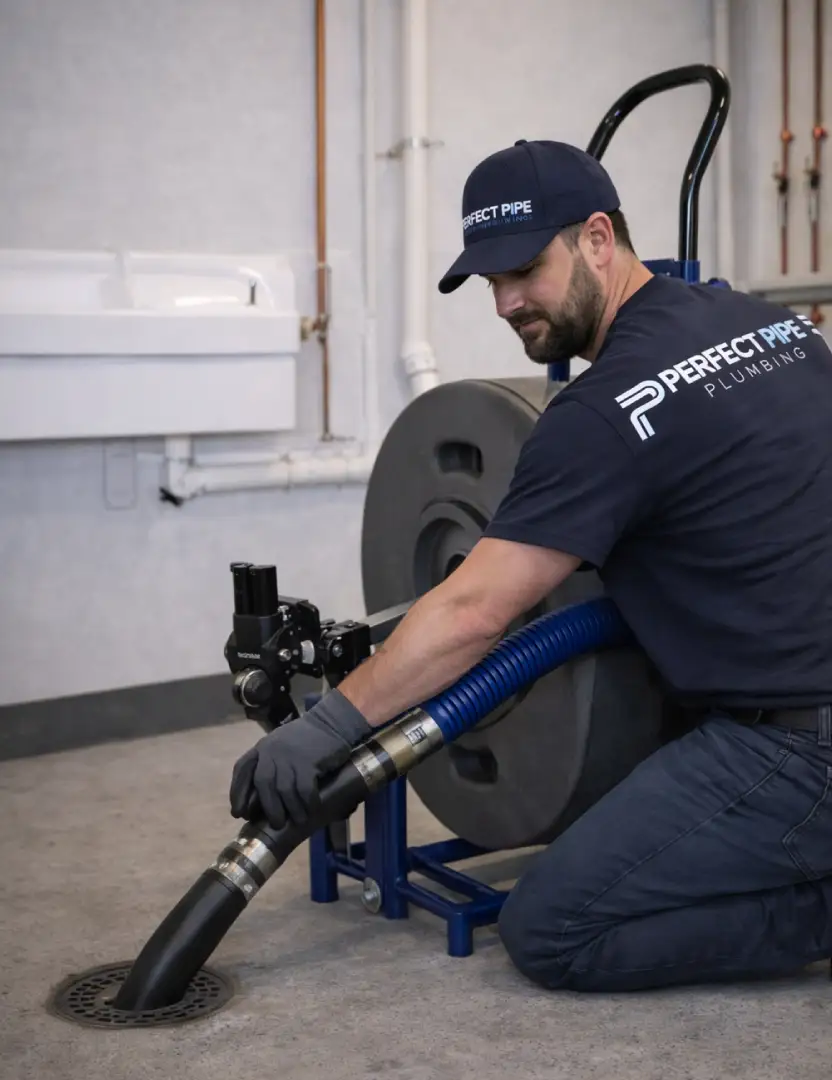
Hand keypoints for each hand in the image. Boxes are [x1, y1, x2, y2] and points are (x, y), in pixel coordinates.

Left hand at [229, 689, 371, 829]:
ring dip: (290, 809)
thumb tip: (262, 801)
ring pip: (284, 789)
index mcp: (261, 748)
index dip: (237, 794)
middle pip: (262, 783)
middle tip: (276, 823)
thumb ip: (269, 766)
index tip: (239, 813)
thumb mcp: (279, 746)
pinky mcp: (308, 761)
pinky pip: (304, 789)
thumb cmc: (305, 739)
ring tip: (298, 820)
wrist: (330, 722)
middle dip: (268, 807)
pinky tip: (312, 809)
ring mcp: (289, 755)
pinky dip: (308, 802)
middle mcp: (271, 750)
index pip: (242, 771)